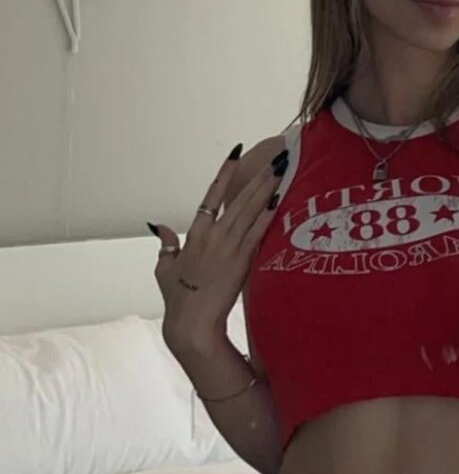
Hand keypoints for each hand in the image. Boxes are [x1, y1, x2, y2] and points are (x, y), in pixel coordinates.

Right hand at [151, 150, 281, 351]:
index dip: (225, 172)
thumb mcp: (164, 267)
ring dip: (269, 188)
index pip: (212, 194)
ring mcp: (230, 246)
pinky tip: (280, 199)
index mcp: (195, 233)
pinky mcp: (243, 260)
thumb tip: (160, 225)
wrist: (193, 321)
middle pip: (240, 197)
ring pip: (252, 209)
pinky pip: (259, 231)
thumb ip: (165, 243)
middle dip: (260, 176)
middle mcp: (214, 235)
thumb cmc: (178, 297)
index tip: (237, 152)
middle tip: (277, 158)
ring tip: (283, 170)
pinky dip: (269, 214)